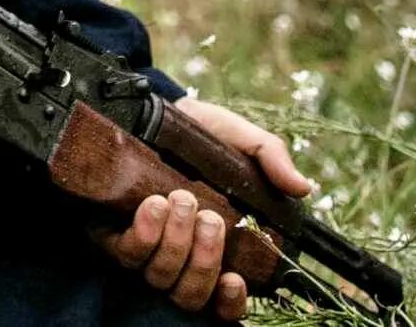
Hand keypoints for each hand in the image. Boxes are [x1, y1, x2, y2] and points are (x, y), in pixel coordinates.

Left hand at [100, 98, 310, 318]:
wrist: (158, 110)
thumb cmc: (205, 135)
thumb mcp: (242, 142)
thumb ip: (271, 160)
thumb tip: (302, 187)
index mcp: (217, 252)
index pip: (223, 304)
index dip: (229, 304)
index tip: (234, 280)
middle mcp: (179, 261)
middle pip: (190, 295)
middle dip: (203, 261)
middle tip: (211, 219)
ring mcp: (145, 251)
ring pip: (159, 277)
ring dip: (175, 243)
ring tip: (182, 200)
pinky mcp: (113, 234)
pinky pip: (126, 254)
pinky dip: (144, 235)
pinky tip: (155, 206)